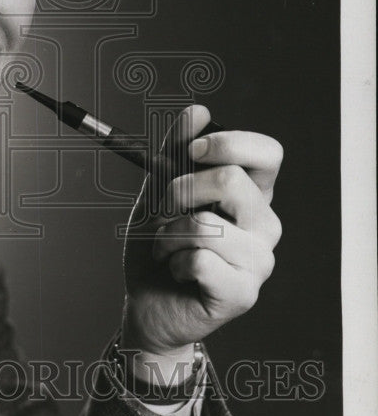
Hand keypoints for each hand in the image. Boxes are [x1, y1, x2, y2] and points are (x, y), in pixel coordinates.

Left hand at [121, 105, 282, 365]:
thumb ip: (176, 152)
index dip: (230, 144)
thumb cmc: (159, 247)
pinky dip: (174, 262)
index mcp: (250, 194)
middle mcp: (264, 224)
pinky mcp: (243, 292)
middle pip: (232, 181)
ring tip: (166, 248)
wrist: (147, 303)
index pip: (268, 153)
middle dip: (180, 190)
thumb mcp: (159, 192)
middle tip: (163, 209)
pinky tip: (178, 272)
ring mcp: (259, 260)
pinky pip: (201, 260)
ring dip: (169, 234)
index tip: (193, 151)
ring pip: (207, 225)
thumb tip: (199, 111)